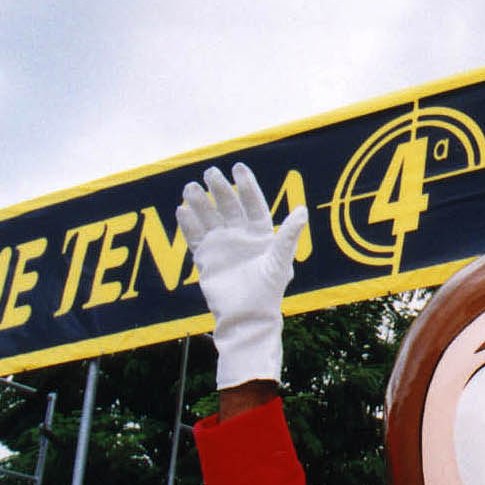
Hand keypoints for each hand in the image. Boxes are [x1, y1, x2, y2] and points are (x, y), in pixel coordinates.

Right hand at [177, 163, 307, 389]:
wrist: (247, 317)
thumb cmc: (269, 291)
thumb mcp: (280, 261)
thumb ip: (289, 235)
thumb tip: (303, 209)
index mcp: (261, 233)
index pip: (253, 203)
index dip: (246, 185)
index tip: (238, 167)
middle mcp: (241, 236)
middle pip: (228, 206)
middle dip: (219, 189)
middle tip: (210, 173)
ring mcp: (222, 245)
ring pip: (209, 217)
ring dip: (200, 203)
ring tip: (190, 188)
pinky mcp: (206, 258)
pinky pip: (195, 236)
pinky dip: (188, 224)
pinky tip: (181, 210)